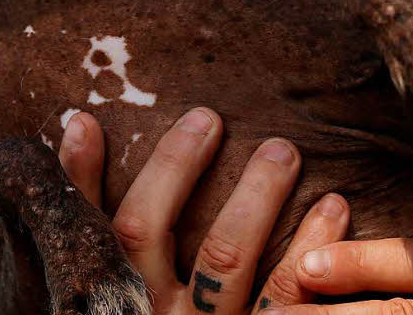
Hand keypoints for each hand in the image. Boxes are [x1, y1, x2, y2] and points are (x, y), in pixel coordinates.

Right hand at [57, 108, 350, 313]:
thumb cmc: (138, 305)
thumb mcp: (101, 276)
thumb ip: (87, 208)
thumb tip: (80, 123)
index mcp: (117, 294)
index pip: (111, 225)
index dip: (104, 172)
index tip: (125, 118)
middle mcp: (157, 314)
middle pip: (150, 232)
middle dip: (178, 167)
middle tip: (211, 117)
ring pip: (225, 257)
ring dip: (256, 196)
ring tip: (283, 150)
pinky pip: (288, 295)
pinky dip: (312, 244)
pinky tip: (332, 205)